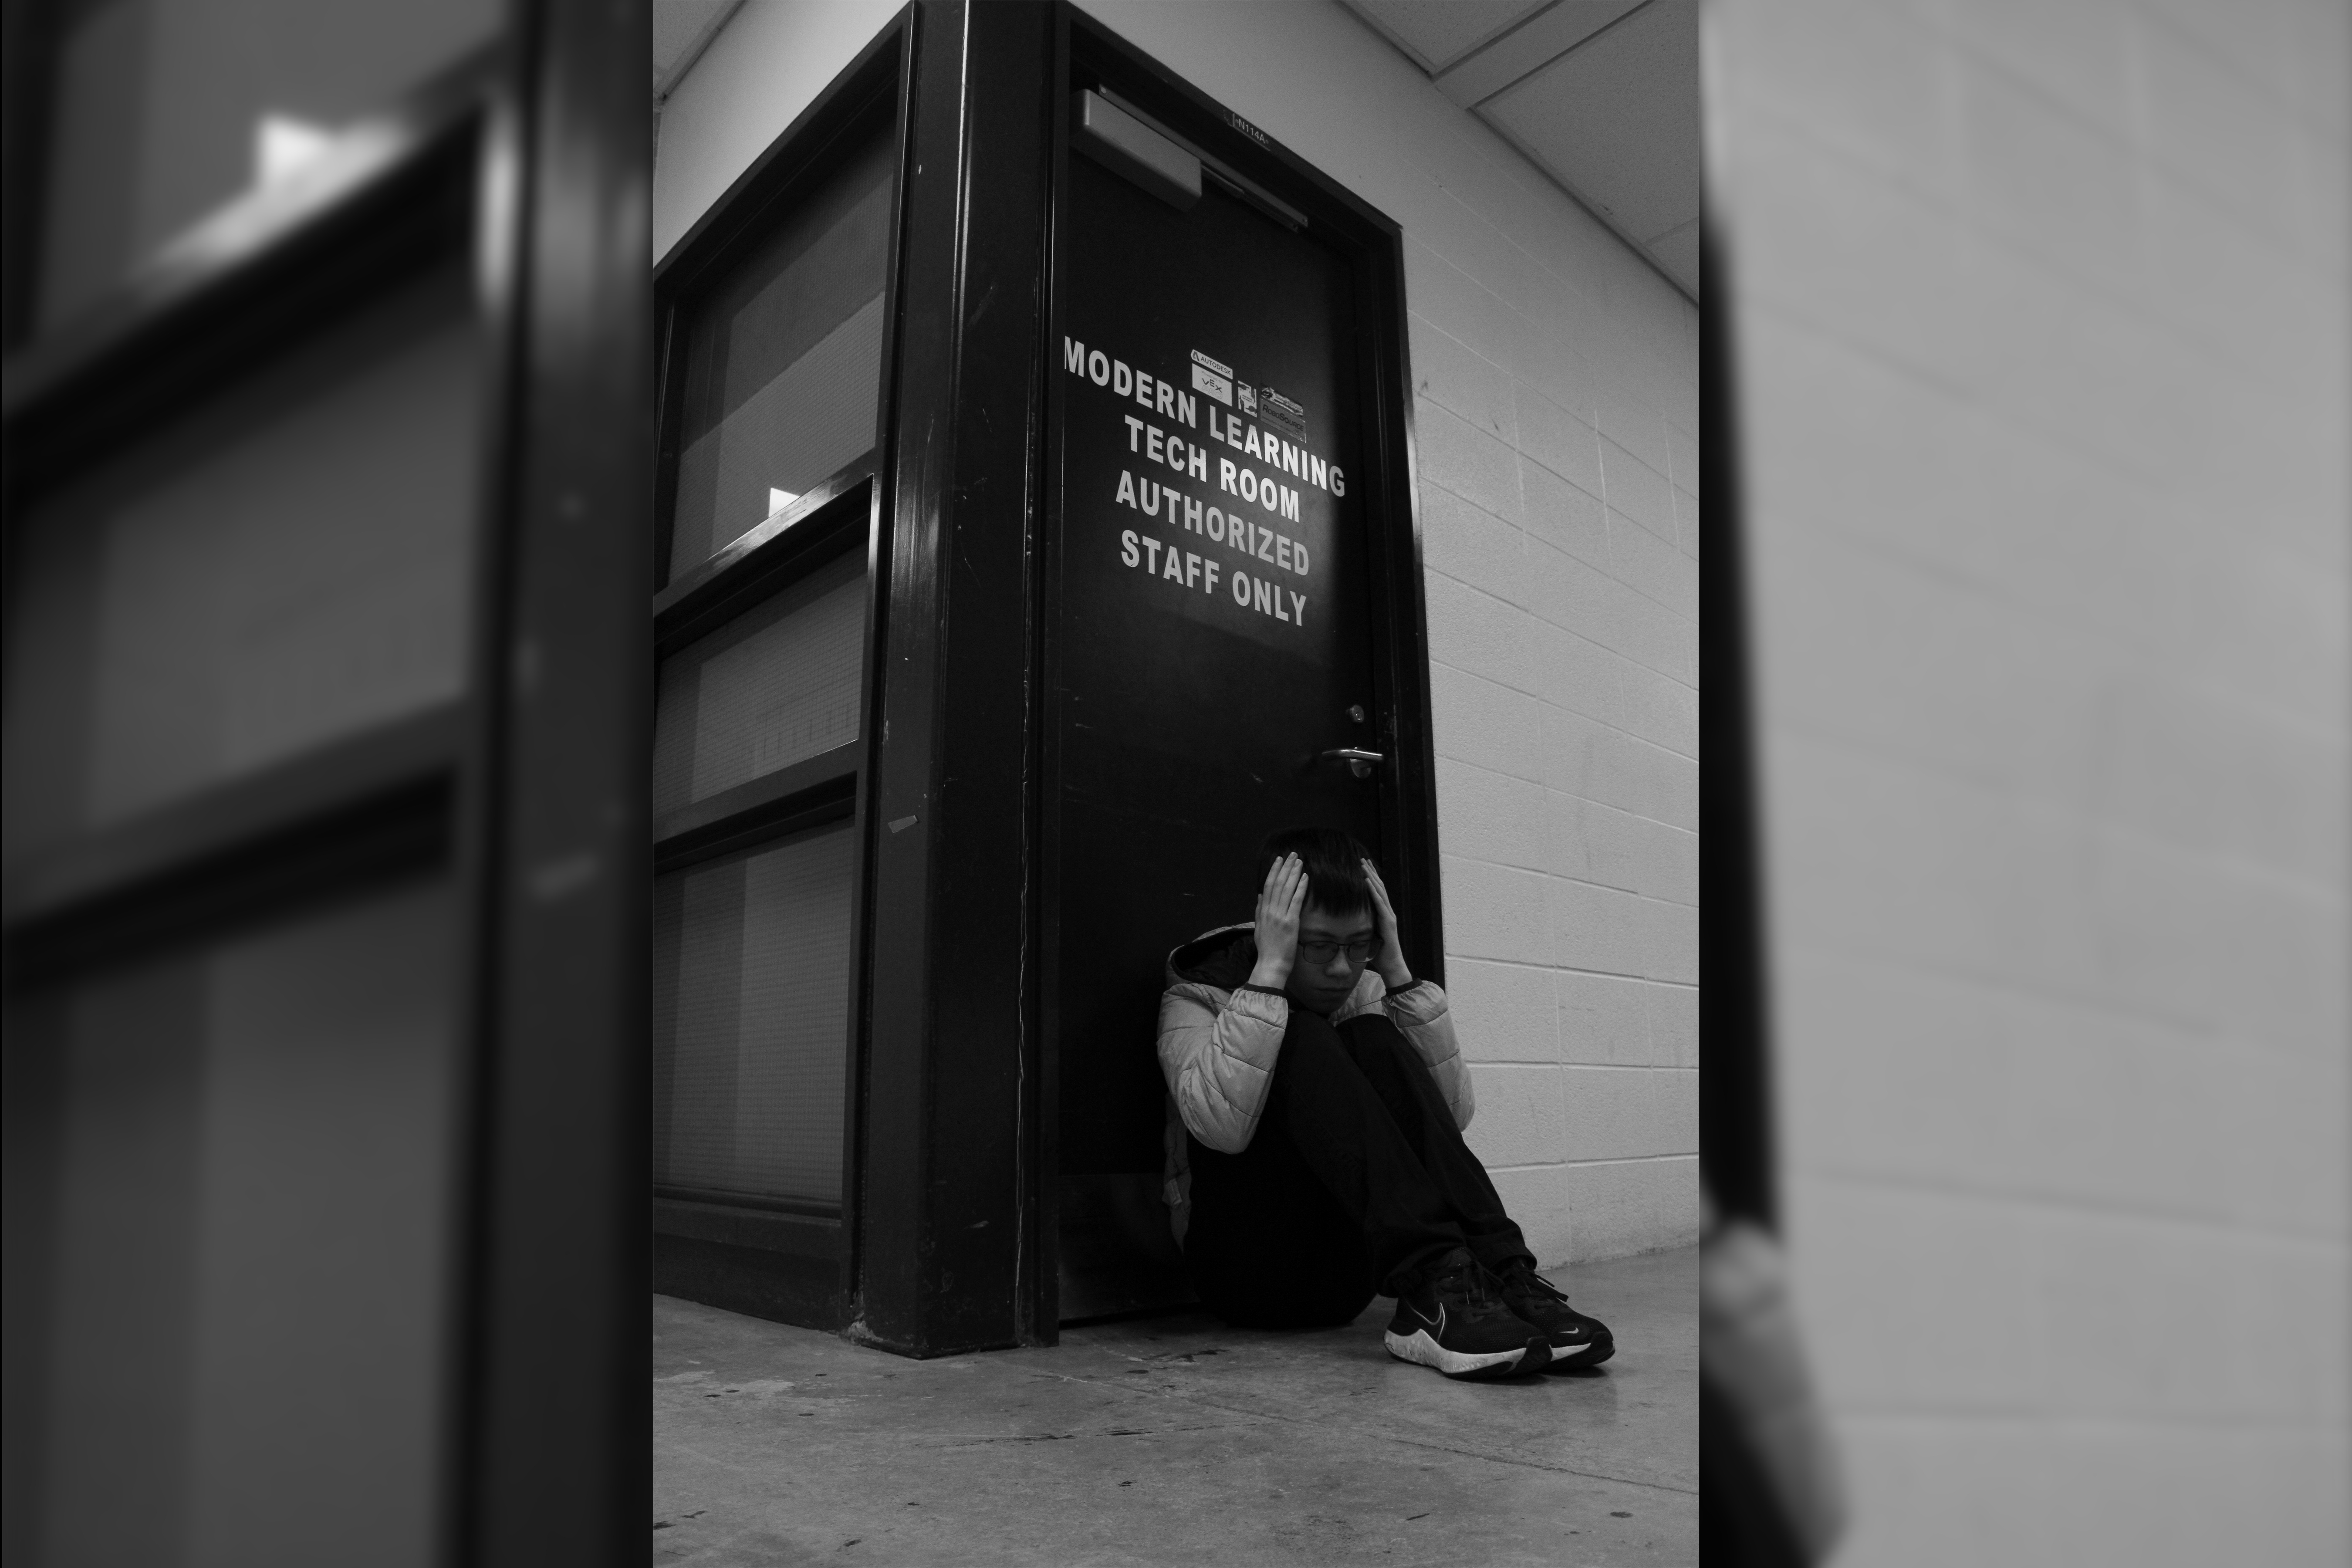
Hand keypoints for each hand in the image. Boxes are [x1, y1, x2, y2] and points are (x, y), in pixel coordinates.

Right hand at [1248, 854, 1307, 988]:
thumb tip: (1260, 895)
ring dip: (1293, 873)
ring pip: (1286, 889)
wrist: (1271, 964)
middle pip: (1277, 883)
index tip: (1279, 860)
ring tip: (1300, 861)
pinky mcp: (1290, 922)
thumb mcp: (1258, 928)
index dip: (1274, 871)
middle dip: (1285, 867)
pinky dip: (1300, 887)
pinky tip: (1305, 877)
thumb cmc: (1267, 949)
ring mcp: (1280, 916)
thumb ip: (1258, 911)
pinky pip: (1296, 901)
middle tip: (1292, 854)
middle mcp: (1270, 911)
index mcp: (1263, 911)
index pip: (1267, 886)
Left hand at [1362, 859, 1412, 988]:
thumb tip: (1348, 924)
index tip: (1362, 866)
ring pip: (1380, 891)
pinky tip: (1367, 881)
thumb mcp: (1367, 936)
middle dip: (1371, 872)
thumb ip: (1362, 927)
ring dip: (1371, 876)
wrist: (1391, 966)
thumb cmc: (1379, 954)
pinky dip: (1373, 891)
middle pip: (1379, 887)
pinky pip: (1379, 903)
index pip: (1376, 892)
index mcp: (1383, 915)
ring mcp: (1389, 916)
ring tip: (1363, 864)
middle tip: (1362, 858)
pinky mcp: (1388, 922)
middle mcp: (1387, 912)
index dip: (1370, 878)